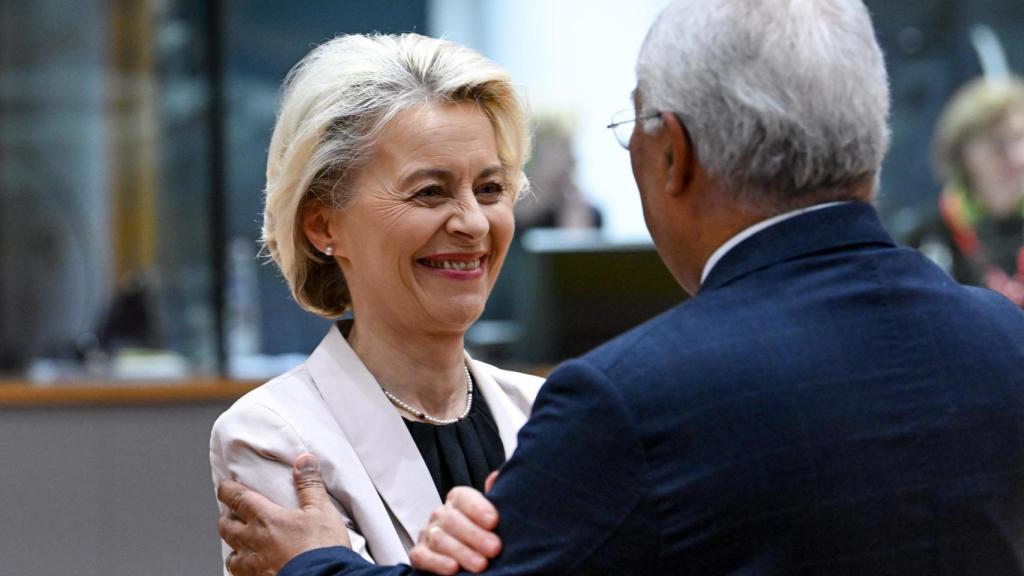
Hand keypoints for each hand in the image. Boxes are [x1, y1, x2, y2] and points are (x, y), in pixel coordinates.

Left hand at [218, 454, 349, 575]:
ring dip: (232, 545)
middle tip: (231, 512)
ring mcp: (252, 565)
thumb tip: (304, 461)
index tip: (225, 485)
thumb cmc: (321, 549)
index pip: (237, 498)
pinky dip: (241, 568)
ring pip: (230, 554)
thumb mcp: (322, 511)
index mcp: (266, 519)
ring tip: (240, 541)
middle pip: (225, 526)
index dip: (227, 490)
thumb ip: (310, 485)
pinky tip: (250, 567)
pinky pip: (238, 574)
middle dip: (226, 517)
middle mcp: (253, 541)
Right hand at [409, 471, 502, 574]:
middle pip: (452, 519)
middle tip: (495, 548)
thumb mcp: (491, 516)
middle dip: (475, 535)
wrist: (466, 556)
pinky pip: (422, 557)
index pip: (463, 497)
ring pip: (439, 539)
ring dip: (461, 552)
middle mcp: (440, 514)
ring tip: (481, 565)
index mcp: (457, 500)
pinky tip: (453, 569)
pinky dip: (437, 563)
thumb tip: (496, 477)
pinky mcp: (418, 554)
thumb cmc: (482, 533)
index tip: (494, 521)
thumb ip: (495, 497)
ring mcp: (428, 534)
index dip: (478, 508)